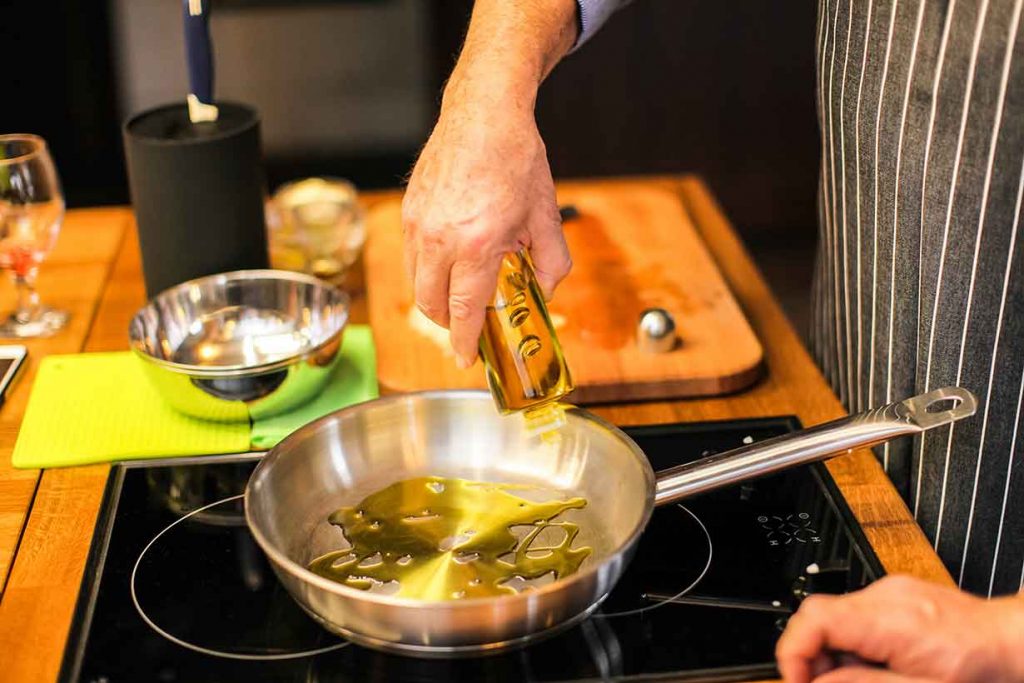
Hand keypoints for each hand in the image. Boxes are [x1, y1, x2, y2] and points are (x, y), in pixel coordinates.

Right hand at [401, 89, 570, 368]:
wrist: (484, 112)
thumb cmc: (517, 159)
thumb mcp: (545, 214)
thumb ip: (551, 261)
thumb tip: (547, 290)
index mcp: (478, 244)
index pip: (464, 311)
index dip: (465, 342)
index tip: (468, 359)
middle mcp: (440, 238)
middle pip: (431, 305)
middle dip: (449, 325)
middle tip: (468, 327)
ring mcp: (418, 224)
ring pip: (416, 282)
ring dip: (436, 298)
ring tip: (460, 294)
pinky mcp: (408, 210)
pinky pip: (410, 256)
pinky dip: (427, 270)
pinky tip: (450, 261)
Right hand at [776, 575, 1023, 682]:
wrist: (1014, 643)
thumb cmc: (981, 669)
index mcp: (888, 620)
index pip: (814, 619)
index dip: (793, 652)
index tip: (795, 680)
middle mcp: (884, 596)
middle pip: (819, 617)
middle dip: (814, 657)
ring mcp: (889, 591)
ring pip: (835, 617)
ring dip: (835, 652)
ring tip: (862, 678)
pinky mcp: (896, 595)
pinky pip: (856, 614)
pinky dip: (853, 642)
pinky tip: (877, 664)